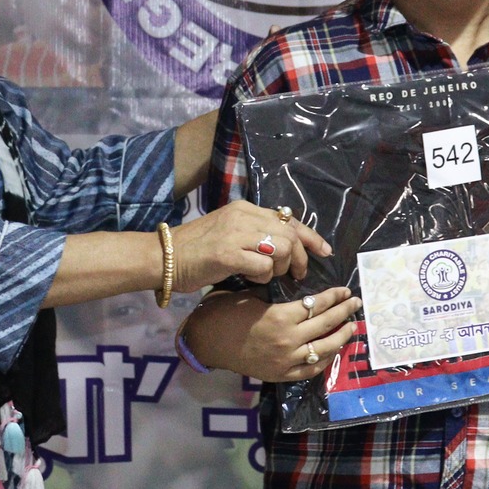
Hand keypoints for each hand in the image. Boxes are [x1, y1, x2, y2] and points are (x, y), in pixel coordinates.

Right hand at [172, 202, 329, 288]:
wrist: (163, 257)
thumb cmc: (195, 250)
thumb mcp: (228, 231)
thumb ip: (255, 233)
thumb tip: (286, 245)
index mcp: (245, 209)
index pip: (288, 219)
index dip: (311, 236)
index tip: (324, 250)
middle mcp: (243, 216)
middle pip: (290, 235)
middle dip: (300, 258)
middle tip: (298, 274)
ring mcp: (235, 234)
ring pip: (281, 249)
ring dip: (280, 268)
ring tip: (268, 276)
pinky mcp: (227, 254)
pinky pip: (262, 267)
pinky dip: (263, 278)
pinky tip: (251, 280)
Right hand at [236, 286, 359, 382]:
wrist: (207, 341)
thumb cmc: (225, 312)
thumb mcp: (252, 295)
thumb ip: (278, 297)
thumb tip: (299, 292)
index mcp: (281, 316)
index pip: (317, 305)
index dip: (334, 297)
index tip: (345, 291)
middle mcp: (289, 340)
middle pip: (326, 324)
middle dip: (344, 312)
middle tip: (356, 303)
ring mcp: (287, 360)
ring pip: (324, 348)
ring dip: (342, 336)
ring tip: (352, 327)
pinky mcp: (282, 374)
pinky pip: (311, 368)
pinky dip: (326, 359)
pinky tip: (333, 350)